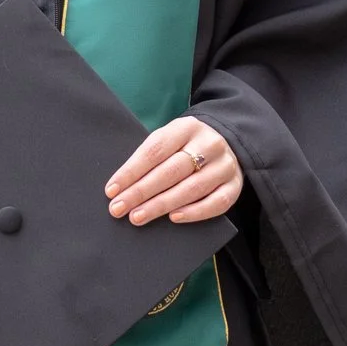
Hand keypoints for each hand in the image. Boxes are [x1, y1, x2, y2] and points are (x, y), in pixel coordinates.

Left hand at [106, 114, 241, 229]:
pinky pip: (216, 203)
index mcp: (187, 127)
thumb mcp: (170, 138)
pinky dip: (194, 212)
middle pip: (171, 171)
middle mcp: (209, 144)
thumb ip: (150, 157)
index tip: (111, 190)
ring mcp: (224, 165)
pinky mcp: (235, 185)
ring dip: (161, 205)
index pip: (154, 150)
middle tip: (118, 208)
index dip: (131, 172)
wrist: (229, 141)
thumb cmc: (188, 144)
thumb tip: (120, 187)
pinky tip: (173, 218)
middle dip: (141, 192)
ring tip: (137, 216)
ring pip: (191, 188)